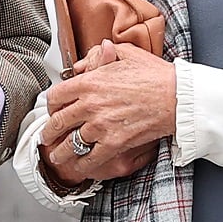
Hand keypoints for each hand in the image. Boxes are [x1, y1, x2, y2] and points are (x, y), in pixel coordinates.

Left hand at [39, 40, 174, 184]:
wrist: (176, 97)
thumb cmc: (154, 74)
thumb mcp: (125, 53)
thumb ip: (99, 55)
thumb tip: (83, 64)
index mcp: (89, 82)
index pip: (56, 95)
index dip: (51, 105)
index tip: (52, 110)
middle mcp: (90, 105)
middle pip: (58, 122)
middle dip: (49, 132)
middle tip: (46, 137)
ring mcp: (100, 126)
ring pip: (70, 144)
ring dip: (60, 153)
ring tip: (57, 157)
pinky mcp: (114, 144)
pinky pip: (90, 159)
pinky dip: (82, 166)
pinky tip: (79, 168)